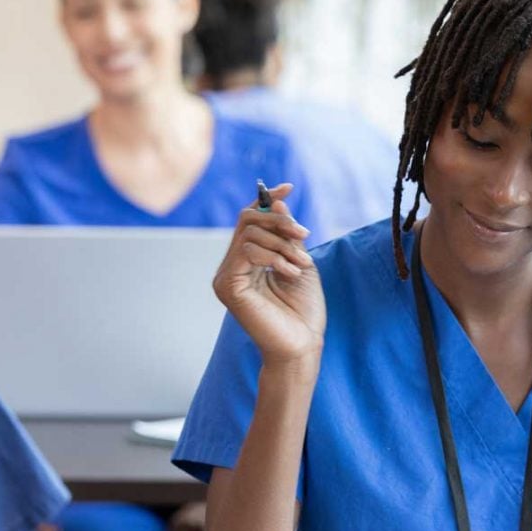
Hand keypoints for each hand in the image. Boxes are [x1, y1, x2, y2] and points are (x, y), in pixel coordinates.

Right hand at [212, 184, 325, 363]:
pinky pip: (247, 251)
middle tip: (304, 235)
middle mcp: (233, 266)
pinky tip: (289, 273)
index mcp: (248, 260)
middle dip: (281, 222)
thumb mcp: (300, 262)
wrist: (303, 343)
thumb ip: (287, 235)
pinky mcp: (227, 286)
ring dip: (283, 245)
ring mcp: (227, 276)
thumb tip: (277, 201)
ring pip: (250, 233)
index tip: (289, 187)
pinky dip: (274, 257)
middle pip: (249, 220)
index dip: (268, 200)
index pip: (250, 219)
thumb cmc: (304, 310)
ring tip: (301, 266)